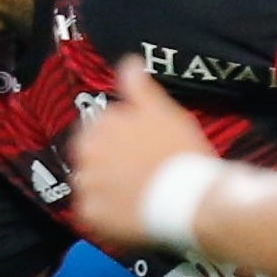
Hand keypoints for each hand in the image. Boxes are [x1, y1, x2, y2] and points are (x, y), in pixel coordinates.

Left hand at [69, 59, 217, 246]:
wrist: (190, 200)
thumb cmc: (181, 153)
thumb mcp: (163, 110)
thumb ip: (138, 86)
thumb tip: (128, 61)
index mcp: (100, 124)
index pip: (97, 128)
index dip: (119, 140)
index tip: (138, 150)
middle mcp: (85, 153)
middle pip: (90, 157)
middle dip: (108, 163)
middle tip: (138, 174)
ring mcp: (87, 185)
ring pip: (90, 185)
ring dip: (105, 189)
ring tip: (135, 196)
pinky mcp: (90, 215)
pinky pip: (91, 214)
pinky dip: (106, 215)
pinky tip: (129, 213)